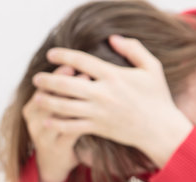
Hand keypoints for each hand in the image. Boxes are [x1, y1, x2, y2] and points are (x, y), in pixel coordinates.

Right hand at [22, 65, 83, 181]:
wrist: (52, 164)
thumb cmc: (57, 131)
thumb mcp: (49, 112)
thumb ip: (57, 92)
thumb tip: (72, 65)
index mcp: (30, 109)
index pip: (42, 87)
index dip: (56, 75)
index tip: (71, 64)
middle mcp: (33, 122)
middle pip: (48, 99)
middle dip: (65, 85)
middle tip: (83, 72)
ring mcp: (43, 136)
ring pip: (57, 115)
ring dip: (74, 102)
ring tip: (91, 91)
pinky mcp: (56, 148)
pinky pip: (69, 132)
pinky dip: (81, 121)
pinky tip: (94, 113)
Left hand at [32, 35, 192, 166]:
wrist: (159, 129)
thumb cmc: (157, 97)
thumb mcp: (152, 67)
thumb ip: (133, 49)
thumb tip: (113, 38)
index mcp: (113, 75)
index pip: (82, 61)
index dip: (63, 56)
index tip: (51, 54)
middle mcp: (102, 93)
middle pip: (66, 84)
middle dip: (48, 80)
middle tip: (37, 78)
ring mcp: (98, 112)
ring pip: (65, 106)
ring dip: (47, 101)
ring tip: (36, 98)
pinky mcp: (97, 127)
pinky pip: (71, 126)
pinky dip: (57, 124)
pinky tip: (46, 120)